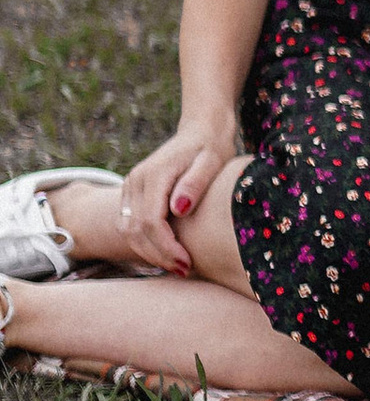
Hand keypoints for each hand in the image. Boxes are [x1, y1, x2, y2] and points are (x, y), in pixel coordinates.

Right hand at [122, 108, 241, 271]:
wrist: (200, 130)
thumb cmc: (211, 148)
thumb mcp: (212, 162)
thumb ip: (195, 183)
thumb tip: (178, 209)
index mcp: (155, 174)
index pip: (151, 221)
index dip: (166, 247)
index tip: (186, 262)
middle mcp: (136, 180)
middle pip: (135, 230)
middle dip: (158, 255)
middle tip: (184, 270)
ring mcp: (130, 186)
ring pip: (127, 230)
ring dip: (149, 253)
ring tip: (176, 266)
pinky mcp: (131, 192)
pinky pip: (128, 224)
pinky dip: (144, 243)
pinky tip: (165, 253)